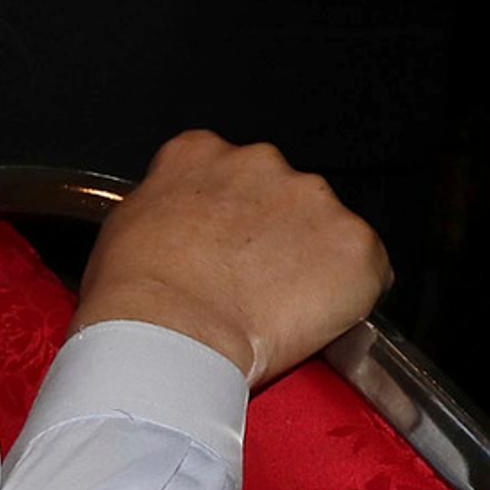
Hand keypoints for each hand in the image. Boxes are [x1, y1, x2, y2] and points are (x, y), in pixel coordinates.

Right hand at [74, 131, 389, 387]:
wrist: (168, 335)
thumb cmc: (133, 296)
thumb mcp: (124, 229)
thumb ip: (164, 209)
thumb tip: (179, 229)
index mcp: (199, 154)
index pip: (224, 170)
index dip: (226, 211)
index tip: (219, 244)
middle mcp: (261, 161)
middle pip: (281, 194)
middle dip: (273, 234)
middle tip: (247, 284)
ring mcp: (313, 199)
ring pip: (325, 229)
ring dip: (310, 262)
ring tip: (274, 310)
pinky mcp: (354, 244)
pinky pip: (365, 271)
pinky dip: (347, 297)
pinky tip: (309, 323)